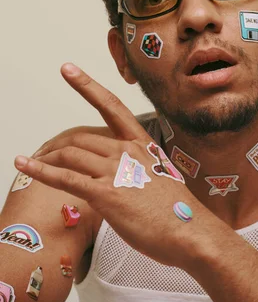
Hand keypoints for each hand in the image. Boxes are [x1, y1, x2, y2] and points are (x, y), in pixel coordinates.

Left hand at [14, 64, 209, 268]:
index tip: (68, 69)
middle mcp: (127, 151)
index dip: (87, 85)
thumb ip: (137, 169)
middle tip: (40, 154)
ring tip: (31, 164)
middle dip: (54, 145)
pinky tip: (25, 166)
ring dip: (45, 159)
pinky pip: (65, 178)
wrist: (189, 232)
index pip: (111, 106)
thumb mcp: (160, 177)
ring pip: (69, 154)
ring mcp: (116, 171)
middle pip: (79, 138)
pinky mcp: (105, 193)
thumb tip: (122, 175)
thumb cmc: (177, 210)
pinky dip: (40, 171)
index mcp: (142, 143)